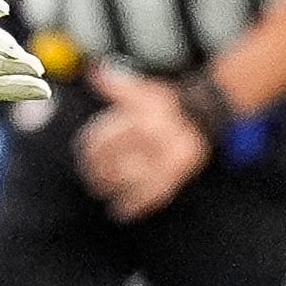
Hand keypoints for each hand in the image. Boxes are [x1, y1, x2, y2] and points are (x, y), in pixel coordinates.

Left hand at [73, 61, 208, 220]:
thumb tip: (94, 72)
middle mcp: (158, 136)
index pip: (108, 136)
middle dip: (98, 170)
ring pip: (132, 179)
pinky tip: (119, 212)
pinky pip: (153, 195)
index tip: (84, 154)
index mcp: (145, 114)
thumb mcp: (140, 88)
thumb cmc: (162, 102)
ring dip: (113, 187)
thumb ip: (115, 85)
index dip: (91, 147)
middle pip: (116, 159)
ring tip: (100, 190)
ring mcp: (170, 157)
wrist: (201, 113)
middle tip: (90, 176)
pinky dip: (135, 205)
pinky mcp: (179, 175)